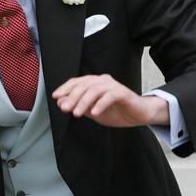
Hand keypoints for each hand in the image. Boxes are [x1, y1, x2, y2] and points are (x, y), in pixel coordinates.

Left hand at [52, 74, 169, 127]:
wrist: (139, 115)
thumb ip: (78, 106)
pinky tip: (94, 113)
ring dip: (83, 102)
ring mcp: (113, 85)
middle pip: (84, 85)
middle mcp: (102, 81)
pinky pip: (109, 96)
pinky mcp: (123, 92)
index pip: (76, 82)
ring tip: (77, 113)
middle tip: (65, 108)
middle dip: (72, 97)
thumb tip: (61, 102)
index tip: (56, 97)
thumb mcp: (93, 111)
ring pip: (94, 90)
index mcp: (94, 83)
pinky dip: (100, 104)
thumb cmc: (116, 111)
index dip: (65, 88)